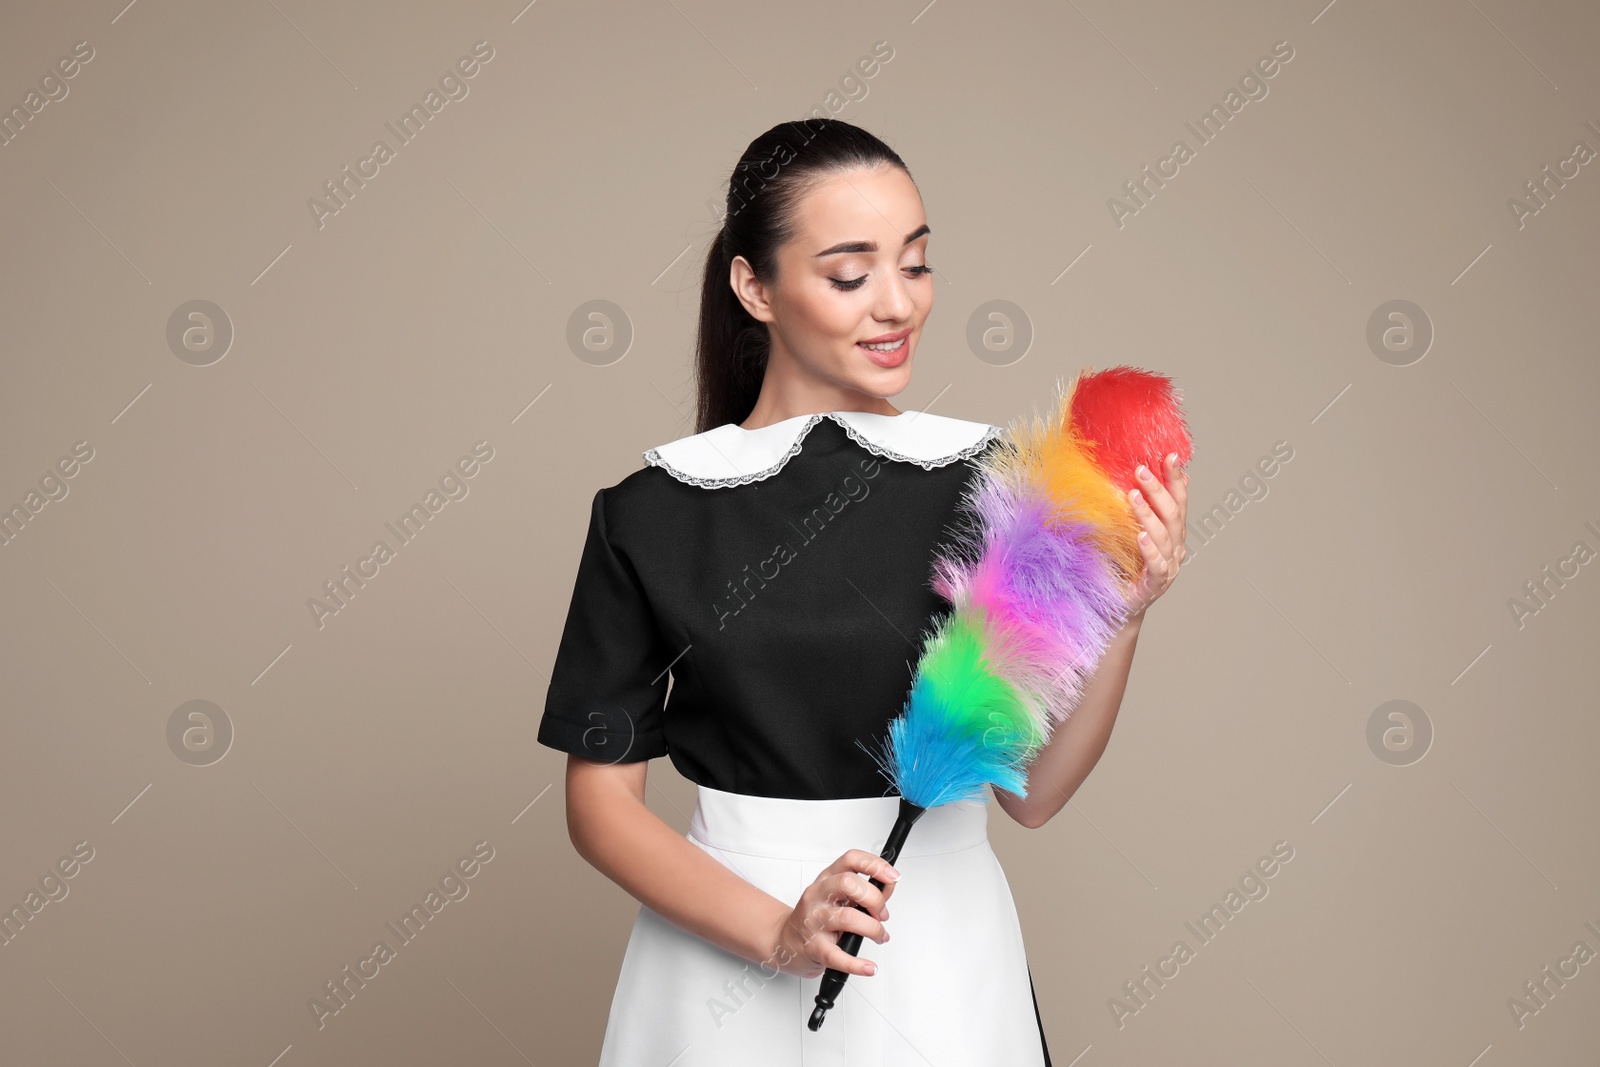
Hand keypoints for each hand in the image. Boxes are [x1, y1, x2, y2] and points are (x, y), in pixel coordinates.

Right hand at [766, 850, 898, 978]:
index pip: (851, 860)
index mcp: (827, 879)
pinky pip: (836, 956)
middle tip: (882, 914)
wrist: (786, 941)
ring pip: (848, 918)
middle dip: (875, 899)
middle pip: (849, 884)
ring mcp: (814, 921)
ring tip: (879, 936)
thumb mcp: (838, 897)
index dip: (875, 865)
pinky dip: (857, 964)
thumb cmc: (816, 918)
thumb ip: (865, 891)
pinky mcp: (814, 947)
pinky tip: (869, 967)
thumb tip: (888, 887)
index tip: (893, 876)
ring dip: (873, 929)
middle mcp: (818, 895)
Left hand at [1126, 452, 1187, 614]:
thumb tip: (1135, 476)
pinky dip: (1150, 550)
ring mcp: (1168, 567)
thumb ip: (1138, 509)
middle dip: (1159, 490)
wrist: (1115, 606)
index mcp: (1172, 532)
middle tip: (1140, 470)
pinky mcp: (1155, 586)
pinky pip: (1157, 566)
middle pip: (1173, 514)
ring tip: (1132, 496)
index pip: (1178, 500)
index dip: (1175, 478)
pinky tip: (1140, 537)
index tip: (1169, 455)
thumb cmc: (1122, 565)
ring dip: (1148, 514)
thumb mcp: (1128, 531)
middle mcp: (1175, 548)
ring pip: (1165, 537)